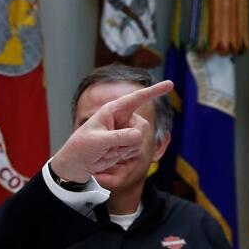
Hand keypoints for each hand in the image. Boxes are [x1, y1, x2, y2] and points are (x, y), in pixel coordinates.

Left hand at [50, 80, 172, 181]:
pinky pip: (137, 148)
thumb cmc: (81, 148)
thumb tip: (138, 135)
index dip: (154, 91)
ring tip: (108, 150)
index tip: (171, 84)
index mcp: (112, 110)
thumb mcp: (96, 141)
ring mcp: (126, 131)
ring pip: (141, 139)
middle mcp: (122, 118)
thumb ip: (118, 137)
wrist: (77, 164)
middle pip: (142, 126)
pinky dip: (126, 154)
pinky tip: (112, 154)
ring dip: (126, 148)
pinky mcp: (127, 142)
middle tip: (110, 146)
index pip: (136, 98)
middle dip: (131, 139)